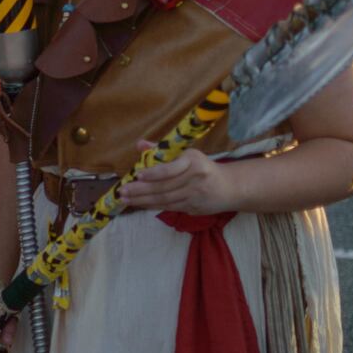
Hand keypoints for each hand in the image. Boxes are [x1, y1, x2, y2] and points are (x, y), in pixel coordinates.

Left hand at [116, 139, 232, 214]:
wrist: (230, 186)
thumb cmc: (203, 167)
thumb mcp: (187, 154)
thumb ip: (162, 150)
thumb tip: (140, 144)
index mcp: (193, 161)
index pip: (170, 169)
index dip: (153, 173)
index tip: (137, 175)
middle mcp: (196, 178)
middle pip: (164, 187)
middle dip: (140, 190)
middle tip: (122, 191)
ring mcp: (195, 195)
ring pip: (165, 199)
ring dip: (143, 200)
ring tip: (126, 199)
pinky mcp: (195, 208)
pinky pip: (170, 207)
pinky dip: (153, 206)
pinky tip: (141, 204)